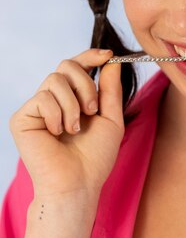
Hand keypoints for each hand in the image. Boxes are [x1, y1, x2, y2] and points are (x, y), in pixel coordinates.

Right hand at [9, 48, 124, 199]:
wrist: (78, 182)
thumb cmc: (95, 157)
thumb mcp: (111, 118)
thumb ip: (111, 89)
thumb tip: (111, 60)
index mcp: (73, 98)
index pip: (77, 66)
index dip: (90, 55)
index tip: (108, 54)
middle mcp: (53, 99)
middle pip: (66, 65)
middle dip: (85, 84)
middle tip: (92, 110)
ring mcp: (37, 108)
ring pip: (55, 79)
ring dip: (73, 104)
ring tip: (75, 128)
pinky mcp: (22, 117)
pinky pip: (42, 97)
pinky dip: (57, 114)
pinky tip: (57, 133)